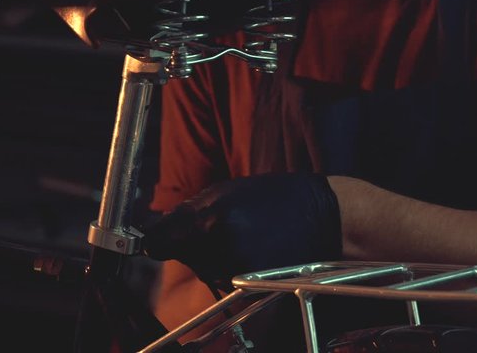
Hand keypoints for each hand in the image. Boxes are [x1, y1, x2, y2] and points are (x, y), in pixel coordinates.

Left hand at [142, 172, 341, 288]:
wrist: (323, 218)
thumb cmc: (273, 197)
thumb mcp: (224, 191)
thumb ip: (186, 213)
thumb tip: (155, 230)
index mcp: (208, 219)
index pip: (156, 242)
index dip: (154, 239)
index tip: (153, 237)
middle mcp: (217, 249)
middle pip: (177, 254)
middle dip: (186, 243)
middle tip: (216, 225)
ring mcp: (232, 271)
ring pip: (198, 267)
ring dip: (206, 255)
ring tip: (239, 234)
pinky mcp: (247, 285)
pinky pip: (219, 278)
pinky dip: (225, 266)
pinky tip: (248, 248)